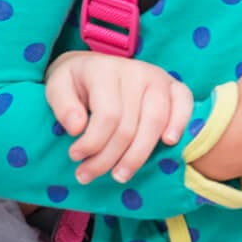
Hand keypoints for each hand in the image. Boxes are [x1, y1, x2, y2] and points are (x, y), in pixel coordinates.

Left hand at [45, 50, 194, 185]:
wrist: (96, 65)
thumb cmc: (76, 82)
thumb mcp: (57, 87)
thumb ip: (62, 105)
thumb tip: (76, 128)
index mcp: (106, 70)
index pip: (107, 115)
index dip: (92, 142)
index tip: (75, 157)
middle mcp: (136, 71)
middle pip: (129, 125)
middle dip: (109, 158)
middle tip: (88, 176)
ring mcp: (159, 77)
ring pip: (155, 122)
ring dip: (138, 155)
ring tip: (120, 175)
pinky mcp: (174, 84)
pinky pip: (184, 104)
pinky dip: (180, 123)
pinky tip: (169, 142)